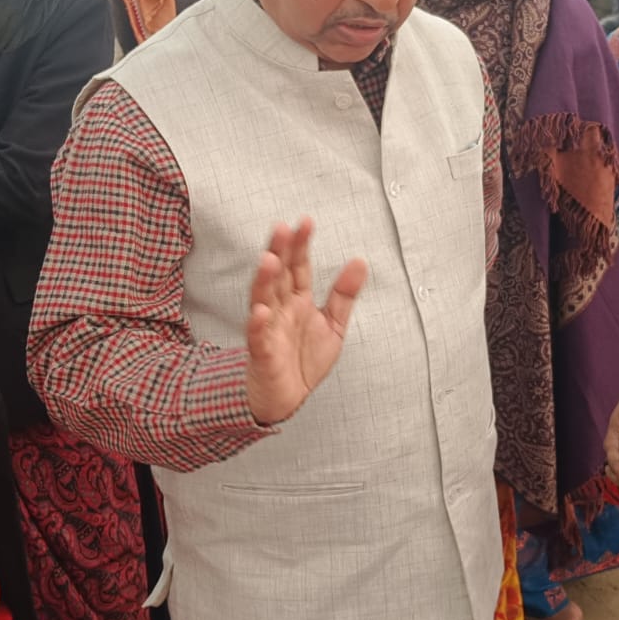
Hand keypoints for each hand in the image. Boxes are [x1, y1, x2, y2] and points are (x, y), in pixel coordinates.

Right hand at [244, 219, 368, 426]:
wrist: (286, 398)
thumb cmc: (304, 360)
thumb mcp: (333, 325)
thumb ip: (344, 295)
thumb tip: (360, 261)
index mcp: (296, 301)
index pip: (297, 267)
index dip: (300, 245)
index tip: (306, 222)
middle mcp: (279, 310)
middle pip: (277, 276)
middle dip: (279, 252)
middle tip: (282, 228)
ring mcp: (268, 330)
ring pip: (262, 300)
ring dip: (264, 280)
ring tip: (269, 259)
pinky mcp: (262, 354)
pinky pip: (257, 338)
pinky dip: (258, 325)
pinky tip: (261, 312)